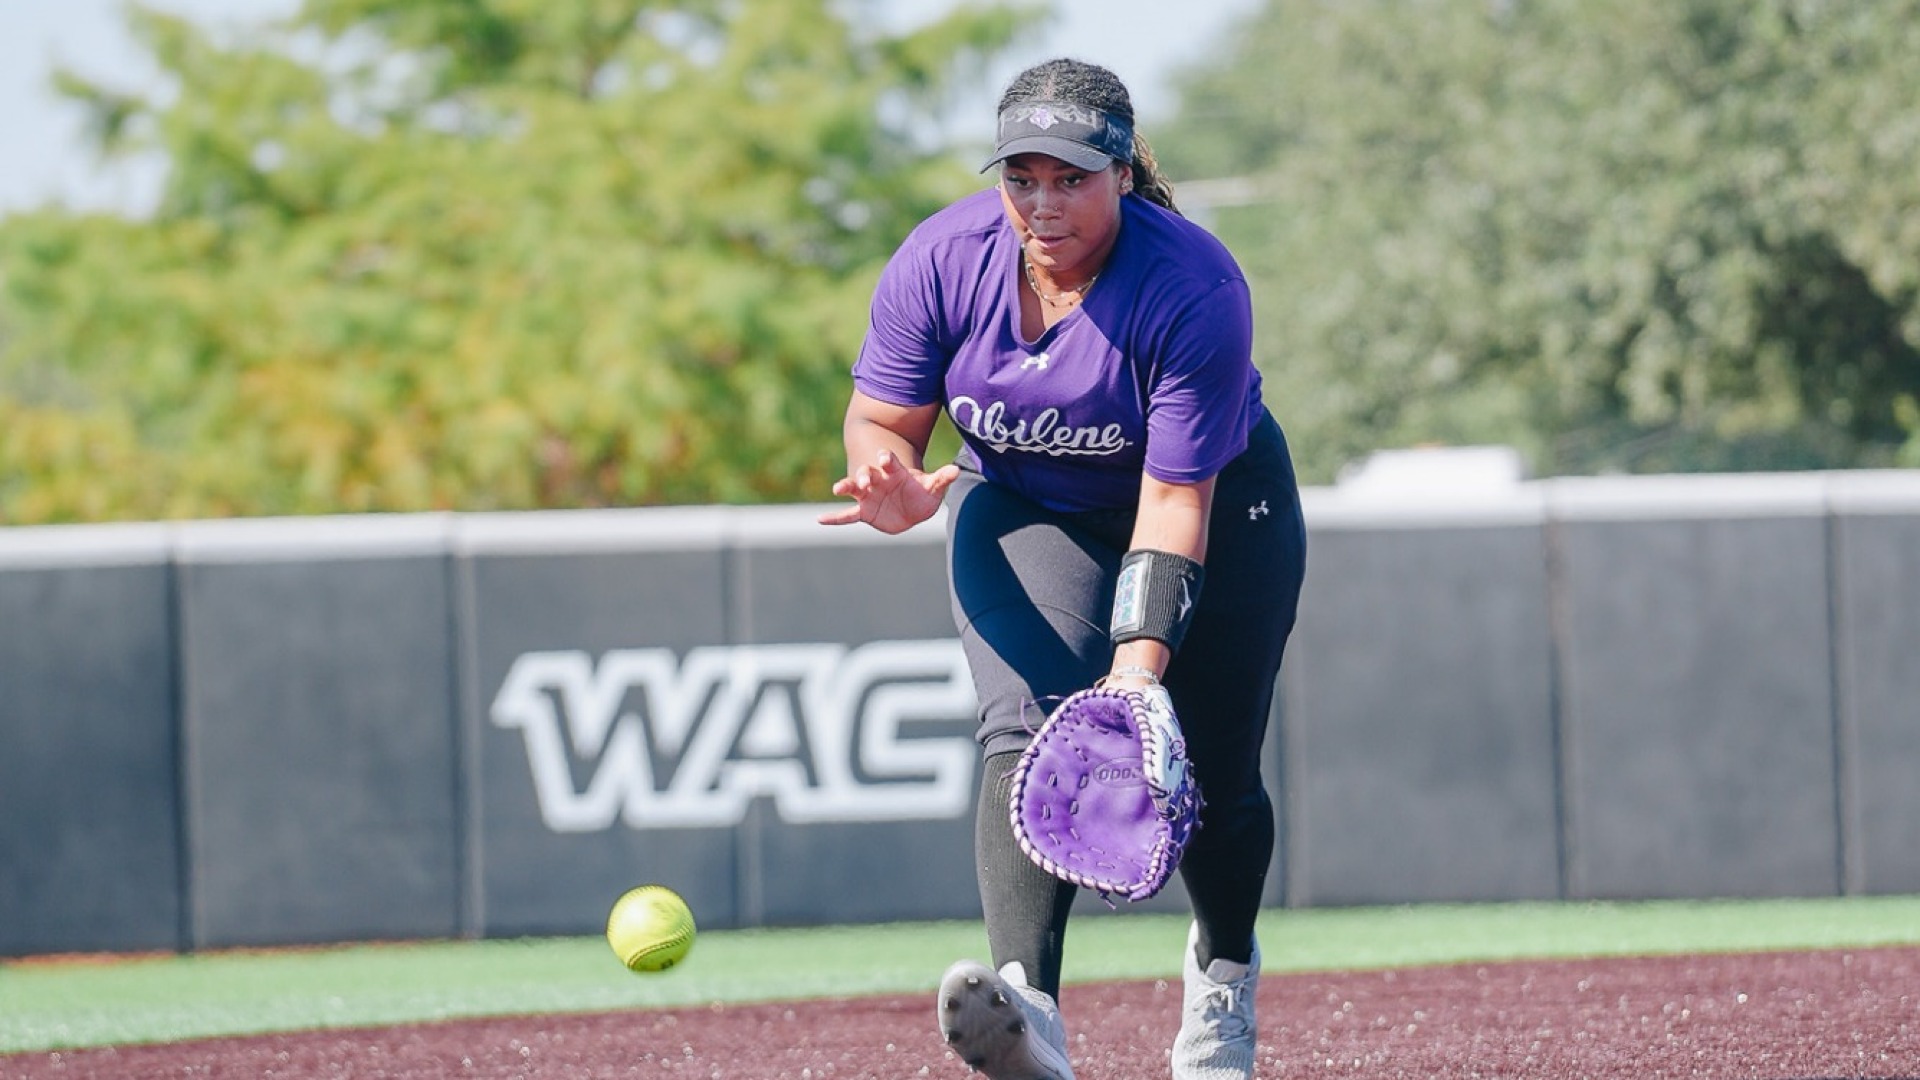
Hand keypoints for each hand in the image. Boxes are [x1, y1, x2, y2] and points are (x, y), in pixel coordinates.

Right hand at [818, 450, 960, 534]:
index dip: (886, 459)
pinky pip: (847, 515)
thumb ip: (941, 479)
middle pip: (867, 473)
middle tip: (864, 479)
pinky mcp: (863, 511)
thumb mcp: (933, 488)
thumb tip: (956, 470)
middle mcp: (878, 480)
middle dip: (864, 475)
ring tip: (837, 488)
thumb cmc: (921, 493)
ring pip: (853, 488)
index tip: (884, 456)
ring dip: (846, 486)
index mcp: (894, 471)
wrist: (911, 509)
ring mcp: (868, 495)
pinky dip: (834, 518)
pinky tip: (820, 520)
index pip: (888, 462)